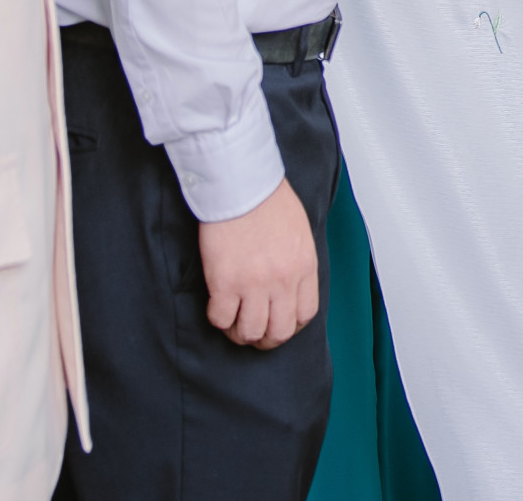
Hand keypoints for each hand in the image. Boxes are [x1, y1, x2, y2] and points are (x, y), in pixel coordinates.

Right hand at [200, 180, 317, 348]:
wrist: (242, 184)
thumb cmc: (268, 200)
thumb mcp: (299, 232)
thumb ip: (297, 262)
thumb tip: (290, 284)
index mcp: (304, 267)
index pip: (305, 314)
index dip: (291, 326)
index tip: (279, 324)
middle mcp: (282, 280)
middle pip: (279, 331)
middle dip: (266, 339)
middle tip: (254, 333)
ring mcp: (253, 284)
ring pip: (250, 331)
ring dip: (240, 333)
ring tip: (233, 323)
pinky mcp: (224, 283)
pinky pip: (221, 319)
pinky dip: (218, 319)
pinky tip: (217, 306)